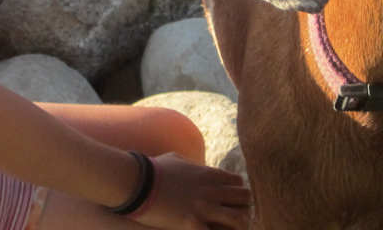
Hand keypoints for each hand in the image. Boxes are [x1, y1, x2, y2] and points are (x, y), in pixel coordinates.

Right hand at [133, 153, 251, 229]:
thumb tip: (197, 168)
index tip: (229, 201)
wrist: (137, 183)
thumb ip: (193, 165)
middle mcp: (212, 190)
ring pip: (240, 219)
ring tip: (227, 229)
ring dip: (237, 225)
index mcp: (209, 174)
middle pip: (245, 198)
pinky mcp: (192, 224)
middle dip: (242, 208)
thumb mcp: (177, 160)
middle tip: (232, 217)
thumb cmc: (153, 170)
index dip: (236, 193)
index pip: (239, 183)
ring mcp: (204, 208)